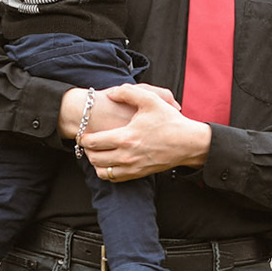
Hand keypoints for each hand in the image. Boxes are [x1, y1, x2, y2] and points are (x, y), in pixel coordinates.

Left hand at [77, 84, 210, 181]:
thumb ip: (128, 92)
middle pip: (94, 158)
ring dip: (95, 162)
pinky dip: (106, 171)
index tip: (83, 131)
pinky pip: (113, 178)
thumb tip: (110, 94)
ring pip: (101, 171)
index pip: (93, 142)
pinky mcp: (138, 174)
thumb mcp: (151, 100)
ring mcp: (132, 167)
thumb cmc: (170, 121)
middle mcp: (127, 156)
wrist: (188, 143)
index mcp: (126, 137)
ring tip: (97, 151)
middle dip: (86, 149)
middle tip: (88, 141)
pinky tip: (109, 159)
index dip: (83, 137)